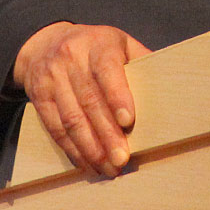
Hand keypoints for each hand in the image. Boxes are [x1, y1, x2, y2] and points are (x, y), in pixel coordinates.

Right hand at [11, 22, 151, 177]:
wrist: (45, 43)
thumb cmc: (94, 47)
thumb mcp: (118, 42)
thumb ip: (140, 59)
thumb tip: (171, 83)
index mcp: (97, 44)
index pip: (107, 69)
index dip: (117, 95)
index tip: (128, 121)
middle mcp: (71, 59)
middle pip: (90, 100)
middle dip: (106, 134)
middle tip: (122, 158)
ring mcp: (52, 78)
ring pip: (71, 118)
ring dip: (90, 148)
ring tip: (107, 168)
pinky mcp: (39, 97)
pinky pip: (55, 127)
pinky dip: (72, 149)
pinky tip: (87, 163)